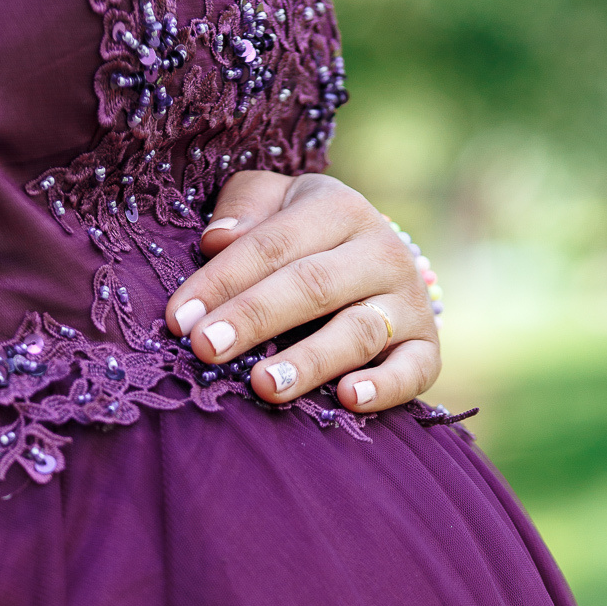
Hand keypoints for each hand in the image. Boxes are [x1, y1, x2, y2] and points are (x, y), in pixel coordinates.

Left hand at [165, 172, 440, 413]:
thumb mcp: (277, 206)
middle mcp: (382, 251)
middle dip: (254, 319)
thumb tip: (215, 240)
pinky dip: (384, 387)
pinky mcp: (428, 349)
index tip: (179, 319)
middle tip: (205, 350)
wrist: (382, 265)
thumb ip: (245, 209)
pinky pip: (413, 371)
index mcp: (340, 209)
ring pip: (356, 332)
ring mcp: (409, 302)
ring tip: (263, 386)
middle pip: (311, 286)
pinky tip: (348, 400)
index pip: (272, 245)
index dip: (223, 281)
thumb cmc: (306, 239)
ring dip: (309, 361)